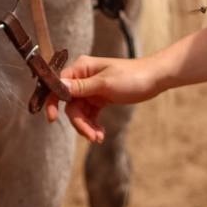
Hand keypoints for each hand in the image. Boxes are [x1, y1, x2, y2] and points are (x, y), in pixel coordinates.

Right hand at [43, 54, 170, 142]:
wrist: (154, 79)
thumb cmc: (132, 76)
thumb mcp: (105, 83)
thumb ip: (81, 87)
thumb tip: (58, 86)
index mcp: (81, 68)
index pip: (58, 85)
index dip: (53, 102)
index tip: (52, 119)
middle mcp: (82, 78)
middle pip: (70, 103)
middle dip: (79, 122)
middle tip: (90, 136)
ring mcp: (91, 89)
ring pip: (80, 111)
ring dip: (87, 126)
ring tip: (98, 138)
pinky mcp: (99, 98)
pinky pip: (90, 114)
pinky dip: (93, 124)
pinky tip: (100, 133)